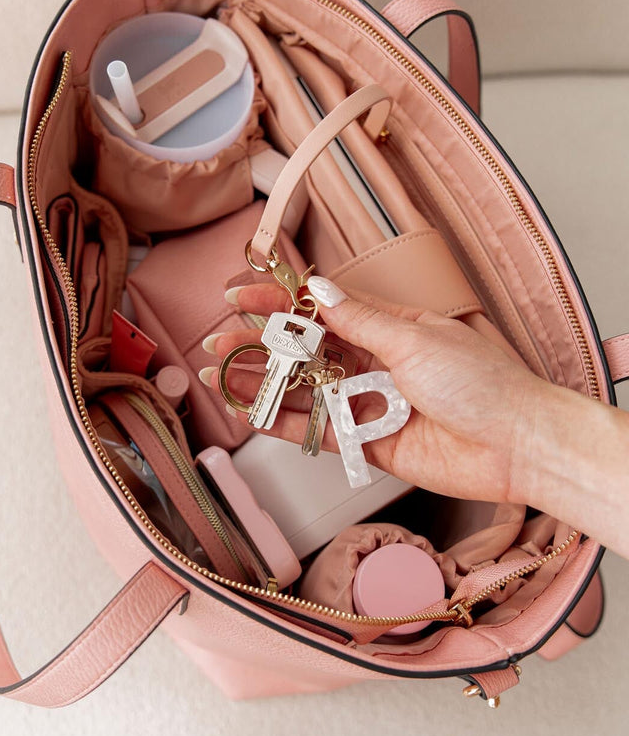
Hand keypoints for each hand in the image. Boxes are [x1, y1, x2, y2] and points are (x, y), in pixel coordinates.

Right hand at [204, 276, 547, 504]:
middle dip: (260, 345)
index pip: (323, 309)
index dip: (280, 300)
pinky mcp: (371, 442)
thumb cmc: (483, 382)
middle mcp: (376, 362)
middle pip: (305, 351)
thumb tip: (319, 290)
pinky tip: (255, 414)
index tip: (240, 295)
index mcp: (390, 327)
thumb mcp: (416, 340)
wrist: (517, 445)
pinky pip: (321, 431)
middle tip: (218, 341)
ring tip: (221, 377)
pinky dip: (287, 424)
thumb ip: (361, 321)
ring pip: (306, 391)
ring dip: (264, 384)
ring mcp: (370, 403)